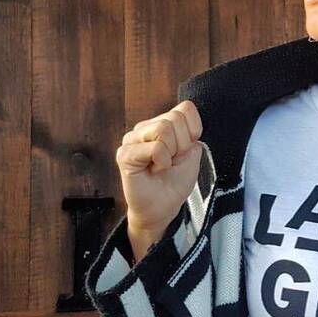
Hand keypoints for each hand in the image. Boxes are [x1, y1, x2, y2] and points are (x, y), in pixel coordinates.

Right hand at [116, 100, 204, 232]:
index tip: (185, 151)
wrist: (163, 207)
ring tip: (162, 165)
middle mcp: (145, 127)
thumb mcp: (193, 153)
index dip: (193, 132)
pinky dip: (162, 161)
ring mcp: (132, 138)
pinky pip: (154, 147)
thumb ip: (191, 132)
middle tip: (172, 161)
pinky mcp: (125, 153)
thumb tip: (182, 117)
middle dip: (182, 145)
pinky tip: (154, 169)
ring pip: (163, 129)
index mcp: (162, 123)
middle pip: (175, 118)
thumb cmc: (175, 181)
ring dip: (171, 153)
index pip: (185, 109)